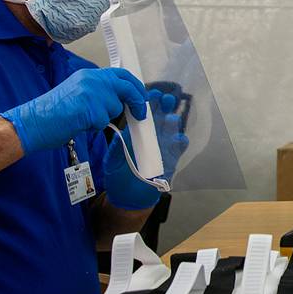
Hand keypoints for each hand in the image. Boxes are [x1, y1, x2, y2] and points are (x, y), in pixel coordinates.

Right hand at [0, 68, 146, 154]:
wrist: (32, 121)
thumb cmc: (53, 112)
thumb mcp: (78, 92)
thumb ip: (99, 91)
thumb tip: (122, 99)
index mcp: (89, 74)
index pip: (120, 74)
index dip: (135, 85)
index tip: (142, 97)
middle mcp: (92, 79)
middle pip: (127, 88)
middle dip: (137, 101)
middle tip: (141, 114)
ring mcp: (92, 93)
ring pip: (114, 108)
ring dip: (104, 117)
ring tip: (83, 118)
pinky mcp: (91, 108)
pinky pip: (103, 121)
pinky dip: (94, 127)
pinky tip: (78, 124)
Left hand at [104, 89, 189, 209]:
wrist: (128, 199)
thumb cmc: (118, 178)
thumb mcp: (112, 161)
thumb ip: (116, 148)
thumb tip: (120, 133)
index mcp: (136, 135)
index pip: (144, 116)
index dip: (148, 104)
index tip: (151, 94)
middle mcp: (150, 139)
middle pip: (160, 119)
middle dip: (165, 107)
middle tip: (167, 99)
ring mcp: (161, 149)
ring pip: (171, 131)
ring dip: (173, 122)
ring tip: (171, 118)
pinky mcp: (170, 160)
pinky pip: (178, 149)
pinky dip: (180, 143)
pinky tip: (178, 139)